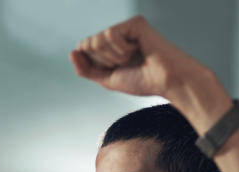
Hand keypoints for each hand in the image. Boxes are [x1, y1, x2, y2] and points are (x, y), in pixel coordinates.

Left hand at [71, 16, 230, 125]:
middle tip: (127, 64)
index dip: (94, 63)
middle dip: (104, 61)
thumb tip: (72, 52)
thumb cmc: (144, 81)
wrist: (166, 82)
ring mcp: (126, 27)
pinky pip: (110, 35)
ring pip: (98, 39)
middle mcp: (118, 34)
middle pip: (89, 44)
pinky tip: (137, 49)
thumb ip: (87, 69)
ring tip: (133, 57)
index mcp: (112, 48)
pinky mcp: (134, 23)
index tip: (117, 69)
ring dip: (113, 57)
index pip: (84, 48)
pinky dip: (121, 49)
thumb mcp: (108, 79)